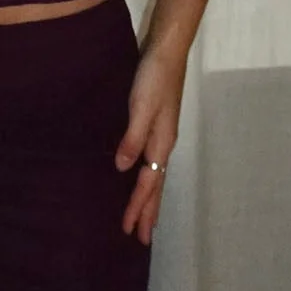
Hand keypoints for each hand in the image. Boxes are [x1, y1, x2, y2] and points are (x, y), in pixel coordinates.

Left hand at [114, 39, 188, 244]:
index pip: (147, 184)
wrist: (167, 51)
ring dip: (149, 198)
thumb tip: (123, 169)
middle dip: (149, 212)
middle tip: (142, 239)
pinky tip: (138, 176)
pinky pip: (150, 161)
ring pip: (154, 175)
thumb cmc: (154, 78)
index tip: (129, 231)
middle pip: (155, 185)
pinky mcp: (155, 124)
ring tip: (144, 217)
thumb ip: (132, 138)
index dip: (138, 208)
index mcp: (161, 143)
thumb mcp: (141, 107)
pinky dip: (146, 177)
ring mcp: (161, 134)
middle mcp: (163, 143)